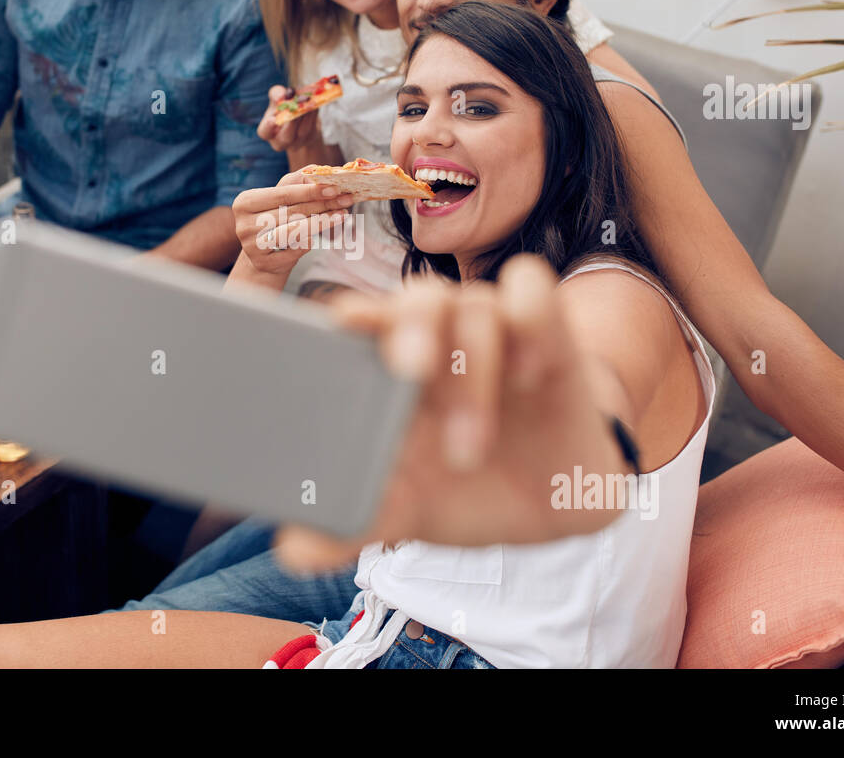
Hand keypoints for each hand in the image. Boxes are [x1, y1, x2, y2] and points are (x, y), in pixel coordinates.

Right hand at [232, 170, 353, 277]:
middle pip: (291, 213)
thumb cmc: (275, 219)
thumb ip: (297, 181)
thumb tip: (318, 169)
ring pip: (294, 231)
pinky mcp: (263, 263)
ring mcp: (252, 246)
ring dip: (322, 223)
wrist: (264, 255)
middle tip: (346, 200)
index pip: (283, 194)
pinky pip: (294, 251)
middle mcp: (244, 224)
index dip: (310, 191)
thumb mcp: (282, 197)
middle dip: (322, 205)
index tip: (335, 188)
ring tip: (342, 215)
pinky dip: (309, 243)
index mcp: (245, 202)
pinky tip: (322, 236)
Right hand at [256, 85, 324, 152]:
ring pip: (302, 132)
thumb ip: (276, 94)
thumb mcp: (277, 98)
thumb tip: (281, 95)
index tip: (272, 119)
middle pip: (286, 137)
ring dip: (306, 115)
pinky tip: (314, 103)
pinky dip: (313, 114)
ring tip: (308, 100)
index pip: (265, 132)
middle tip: (296, 107)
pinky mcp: (309, 139)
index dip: (269, 127)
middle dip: (292, 122)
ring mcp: (296, 143)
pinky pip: (312, 127)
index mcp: (267, 132)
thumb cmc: (283, 107)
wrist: (299, 114)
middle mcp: (280, 141)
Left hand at [274, 254, 625, 568]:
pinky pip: (534, 292)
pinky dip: (527, 319)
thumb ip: (354, 522)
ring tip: (467, 450)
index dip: (353, 314)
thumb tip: (294, 552)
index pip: (366, 317)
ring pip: (476, 306)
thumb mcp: (405, 510)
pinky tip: (525, 375)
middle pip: (420, 297)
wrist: (543, 508)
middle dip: (412, 327)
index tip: (341, 325)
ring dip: (473, 375)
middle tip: (411, 372)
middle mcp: (439, 337)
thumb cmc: (457, 488)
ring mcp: (494, 332)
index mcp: (390, 366)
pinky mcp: (549, 336)